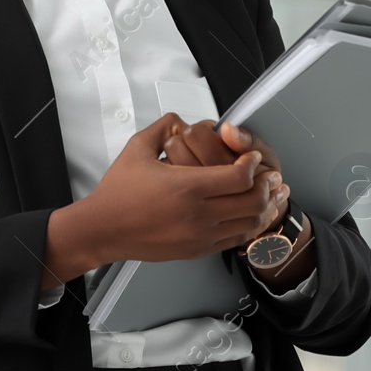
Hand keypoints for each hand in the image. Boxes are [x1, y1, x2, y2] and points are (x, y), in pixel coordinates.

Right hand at [81, 112, 289, 263]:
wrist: (101, 230)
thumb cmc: (117, 193)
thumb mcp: (138, 148)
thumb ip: (164, 126)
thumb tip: (184, 119)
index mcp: (186, 187)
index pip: (239, 176)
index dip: (252, 164)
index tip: (252, 157)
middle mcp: (197, 215)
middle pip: (252, 201)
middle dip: (266, 186)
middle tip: (269, 175)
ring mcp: (199, 236)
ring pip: (249, 224)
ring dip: (264, 207)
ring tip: (270, 194)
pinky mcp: (197, 250)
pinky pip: (235, 240)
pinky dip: (249, 227)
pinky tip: (252, 216)